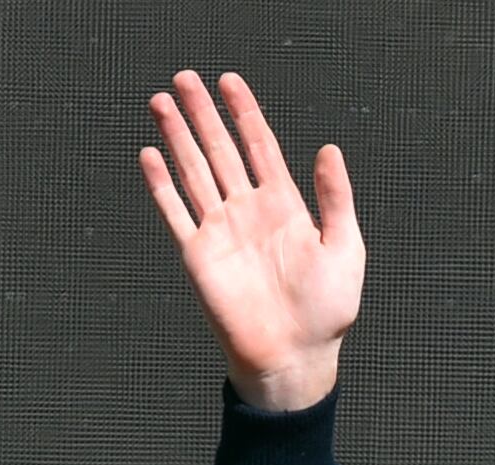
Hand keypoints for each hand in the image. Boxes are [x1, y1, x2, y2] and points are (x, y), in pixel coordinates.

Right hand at [141, 71, 362, 410]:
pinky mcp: (199, 256)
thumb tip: (329, 148)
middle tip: (185, 77)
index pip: (261, 147)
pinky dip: (161, 185)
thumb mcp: (345, 249)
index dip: (245, 113)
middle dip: (203, 114)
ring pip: (195, 172)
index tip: (230, 82)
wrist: (294, 357)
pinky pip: (175, 213)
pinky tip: (150, 155)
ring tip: (161, 101)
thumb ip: (336, 199)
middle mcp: (249, 212)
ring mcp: (221, 232)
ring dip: (177, 137)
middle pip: (222, 151)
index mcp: (285, 207)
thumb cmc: (327, 312)